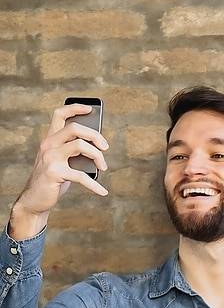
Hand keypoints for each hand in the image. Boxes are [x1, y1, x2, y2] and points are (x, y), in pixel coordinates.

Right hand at [10, 103, 109, 236]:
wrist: (35, 199)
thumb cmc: (53, 179)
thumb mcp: (63, 161)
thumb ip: (75, 152)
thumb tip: (100, 147)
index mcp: (50, 139)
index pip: (59, 115)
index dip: (75, 108)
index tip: (90, 109)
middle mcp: (48, 145)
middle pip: (75, 128)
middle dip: (95, 135)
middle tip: (105, 147)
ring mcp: (50, 158)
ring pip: (80, 146)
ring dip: (98, 156)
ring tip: (103, 167)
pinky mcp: (54, 173)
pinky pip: (81, 176)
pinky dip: (95, 185)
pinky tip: (103, 191)